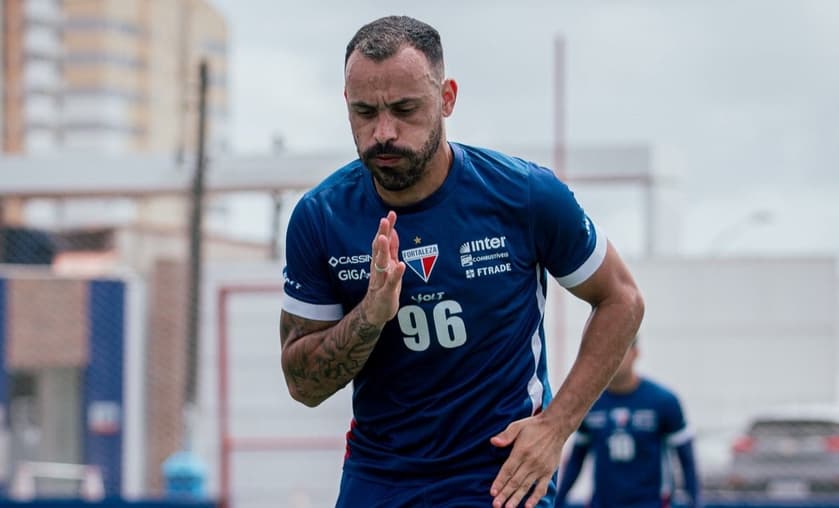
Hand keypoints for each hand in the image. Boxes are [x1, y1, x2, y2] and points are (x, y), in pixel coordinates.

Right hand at [363, 211, 405, 325]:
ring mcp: (380, 280)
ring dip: (382, 250)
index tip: (391, 213)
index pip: (382, 241)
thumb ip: (391, 249)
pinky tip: (401, 265)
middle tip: (384, 220)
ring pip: (380, 263)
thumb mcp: (389, 265)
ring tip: (385, 237)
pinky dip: (396, 273)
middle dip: (381, 234)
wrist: (376, 311)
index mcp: (379, 261)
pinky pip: (390, 282)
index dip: (386, 228)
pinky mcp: (385, 293)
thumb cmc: (384, 286)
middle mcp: (377, 268)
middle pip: (378, 249)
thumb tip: (392, 231)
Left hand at [489, 414, 566, 507]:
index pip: (507, 470)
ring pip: (526, 487)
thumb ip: (505, 436)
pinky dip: (535, 498)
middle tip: (496, 506)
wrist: (556, 426)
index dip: (499, 482)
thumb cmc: (534, 426)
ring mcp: (540, 468)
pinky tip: (528, 506)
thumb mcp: (517, 426)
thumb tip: (493, 441)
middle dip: (505, 495)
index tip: (492, 493)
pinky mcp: (549, 472)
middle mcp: (530, 462)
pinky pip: (541, 488)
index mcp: (521, 451)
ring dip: (516, 499)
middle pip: (515, 481)